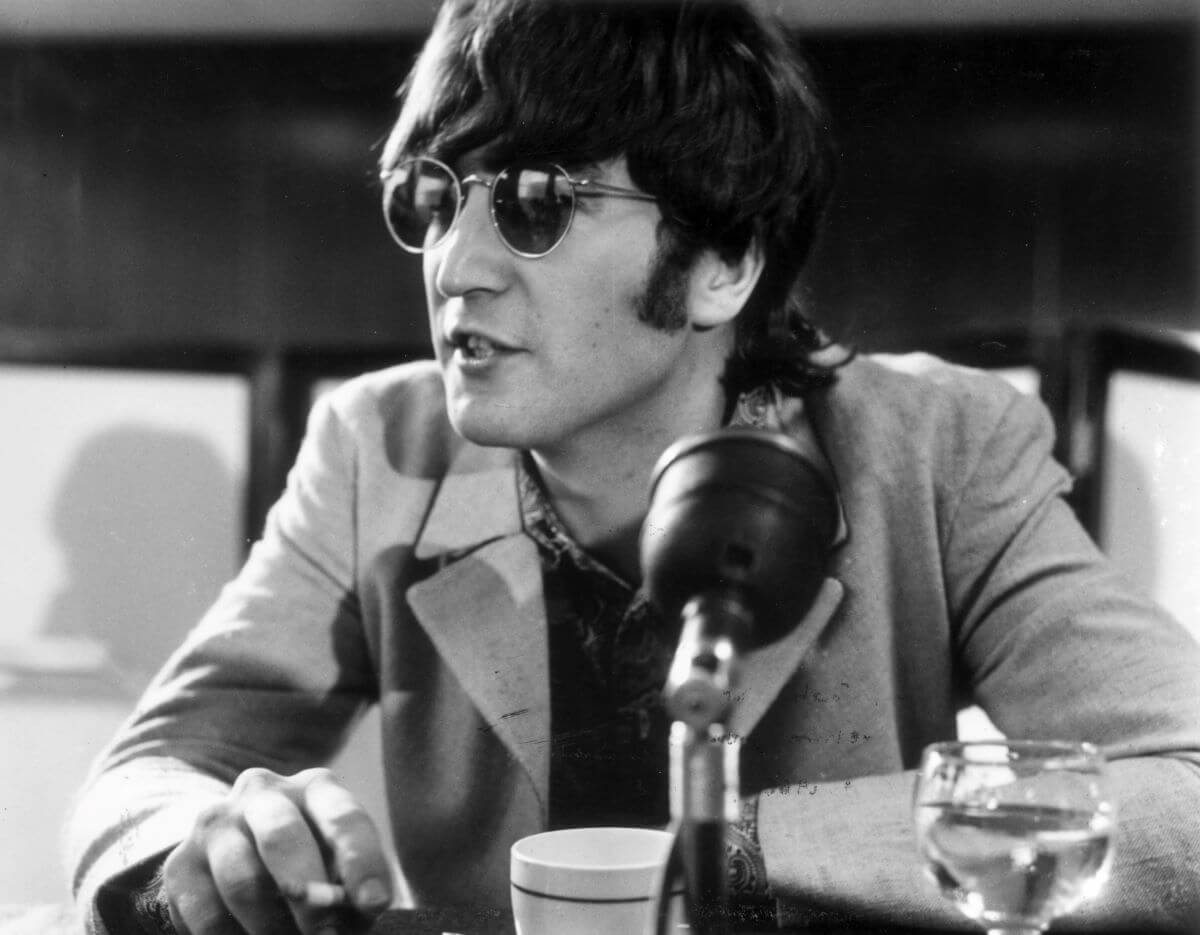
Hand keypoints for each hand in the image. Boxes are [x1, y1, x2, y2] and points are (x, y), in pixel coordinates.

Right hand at [162, 767, 392, 934]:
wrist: (234, 856)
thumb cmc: (311, 864)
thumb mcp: (338, 864)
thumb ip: (352, 885)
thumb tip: (362, 909)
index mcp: (315, 788)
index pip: (342, 816)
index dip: (361, 861)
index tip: (375, 903)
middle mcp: (263, 793)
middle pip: (282, 837)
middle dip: (309, 895)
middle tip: (326, 934)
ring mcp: (216, 823)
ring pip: (242, 880)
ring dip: (271, 926)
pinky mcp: (181, 863)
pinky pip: (208, 915)